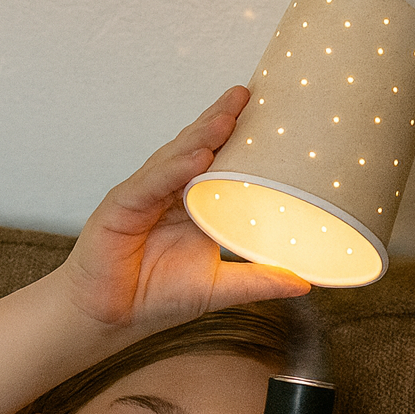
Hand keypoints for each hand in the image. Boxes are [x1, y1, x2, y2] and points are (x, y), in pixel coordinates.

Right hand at [59, 86, 310, 333]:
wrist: (109, 319)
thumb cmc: (155, 297)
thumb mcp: (218, 287)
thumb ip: (258, 280)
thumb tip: (305, 282)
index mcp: (191, 203)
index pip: (218, 160)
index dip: (239, 137)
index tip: (269, 114)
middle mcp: (167, 191)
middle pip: (196, 147)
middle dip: (221, 120)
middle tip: (248, 94)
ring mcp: (143, 195)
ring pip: (174, 158)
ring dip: (201, 136)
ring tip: (228, 117)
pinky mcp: (121, 207)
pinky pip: (151, 183)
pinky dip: (174, 169)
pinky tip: (196, 157)